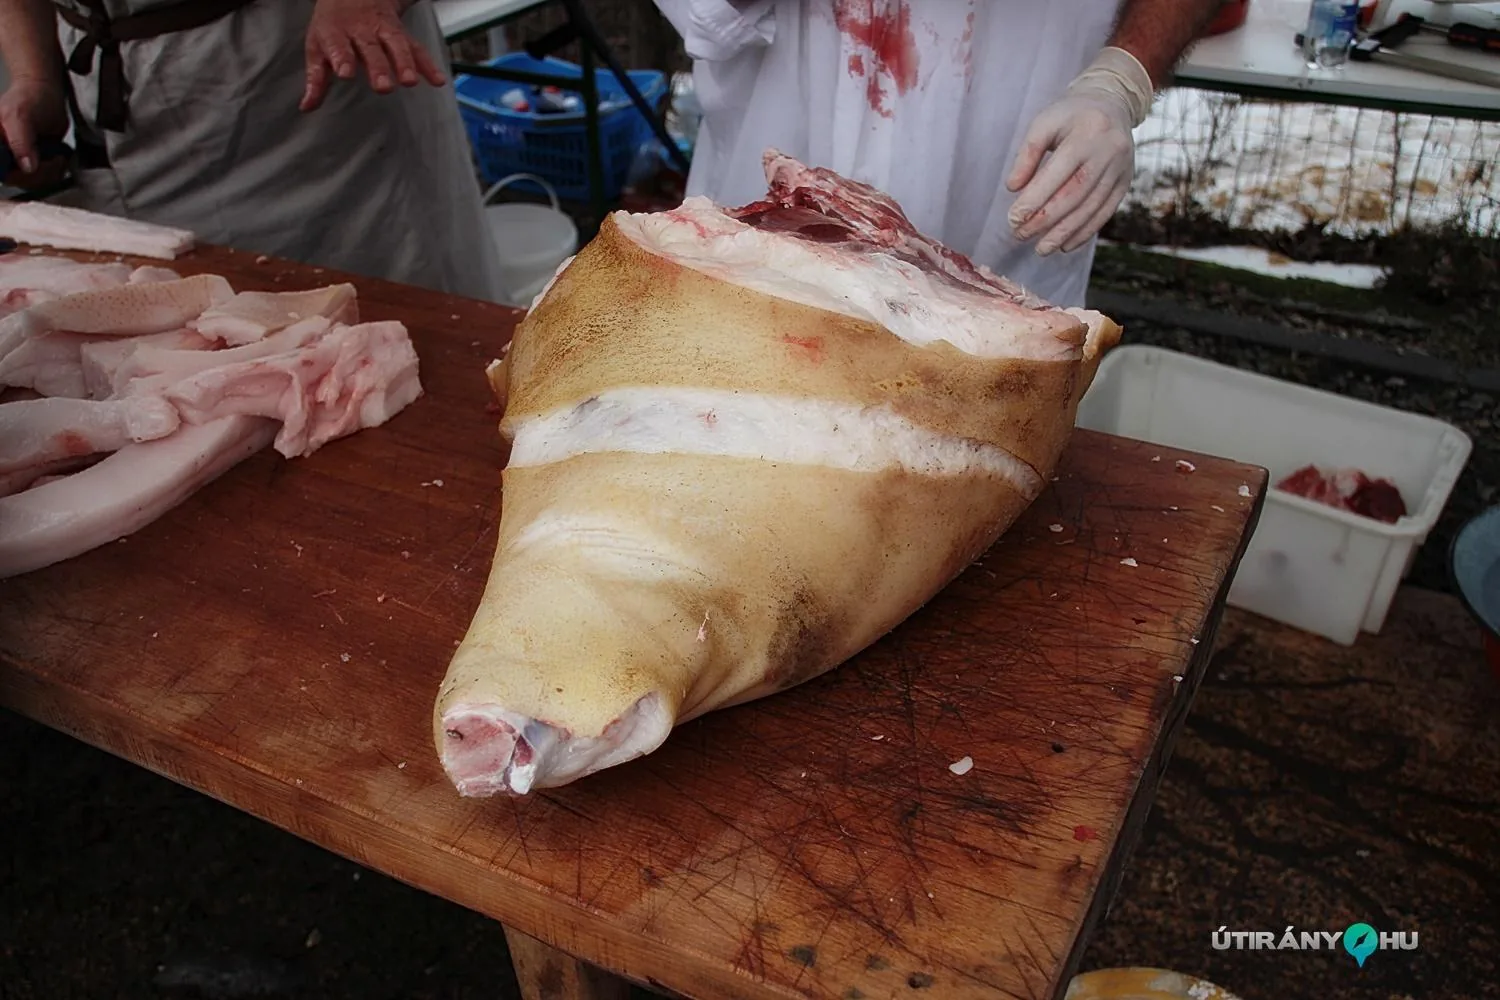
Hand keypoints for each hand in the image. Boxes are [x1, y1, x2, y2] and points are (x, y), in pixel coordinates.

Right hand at [0, 75, 67, 176]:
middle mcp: (1, 155)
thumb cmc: (29, 98)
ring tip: (54, 153)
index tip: (31, 166)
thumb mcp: (20, 116)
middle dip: (39, 171)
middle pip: (16, 181)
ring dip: (50, 170)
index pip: (1, 171)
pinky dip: (56, 170)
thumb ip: (20, 141)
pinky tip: (57, 156)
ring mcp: (17, 162)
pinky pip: (45, 180)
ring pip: (33, 182)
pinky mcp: (33, 166)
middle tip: (49, 155)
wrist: (46, 94)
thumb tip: (26, 167)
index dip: (16, 174)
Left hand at [301, 0, 447, 112]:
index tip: (345, 73)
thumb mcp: (317, 46)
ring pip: (396, 45)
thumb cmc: (333, 26)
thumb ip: (315, 78)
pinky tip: (437, 80)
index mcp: (336, 32)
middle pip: (371, 48)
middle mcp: (361, 31)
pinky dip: (428, 64)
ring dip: (404, 63)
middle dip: (378, 66)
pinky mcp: (402, 35)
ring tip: (410, 82)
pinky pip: (416, 48)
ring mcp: (384, 31)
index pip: (338, 45)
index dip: (342, 58)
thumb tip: (307, 107)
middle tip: (383, 86)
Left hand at [1005, 47, 1152, 256]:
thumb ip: (1027, 154)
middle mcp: (1109, 151)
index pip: (1058, 172)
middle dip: (1047, 220)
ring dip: (1065, 232)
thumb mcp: (1044, 123)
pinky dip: (1085, 232)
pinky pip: (1105, 212)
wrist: (1112, 105)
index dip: (1035, 199)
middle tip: (1021, 235)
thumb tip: (1013, 188)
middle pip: (1076, 193)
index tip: (1013, 218)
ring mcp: (1121, 168)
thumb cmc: (1070, 116)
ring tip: (1041, 249)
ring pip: (1092, 207)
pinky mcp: (1125, 182)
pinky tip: (1065, 245)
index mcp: (1087, 132)